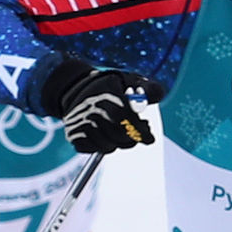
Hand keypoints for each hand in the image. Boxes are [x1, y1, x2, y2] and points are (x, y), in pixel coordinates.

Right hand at [39, 60, 159, 154]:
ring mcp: (80, 124)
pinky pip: (93, 150)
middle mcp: (90, 110)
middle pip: (117, 135)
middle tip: (139, 136)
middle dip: (132, 138)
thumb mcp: (131, 81)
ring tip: (121, 133)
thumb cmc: (111, 87)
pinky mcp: (73, 135)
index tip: (150, 139)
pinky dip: (103, 146)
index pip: (123, 116)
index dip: (138, 130)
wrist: (77, 89)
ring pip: (107, 146)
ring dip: (118, 143)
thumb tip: (158, 96)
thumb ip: (148, 88)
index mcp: (106, 94)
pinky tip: (107, 136)